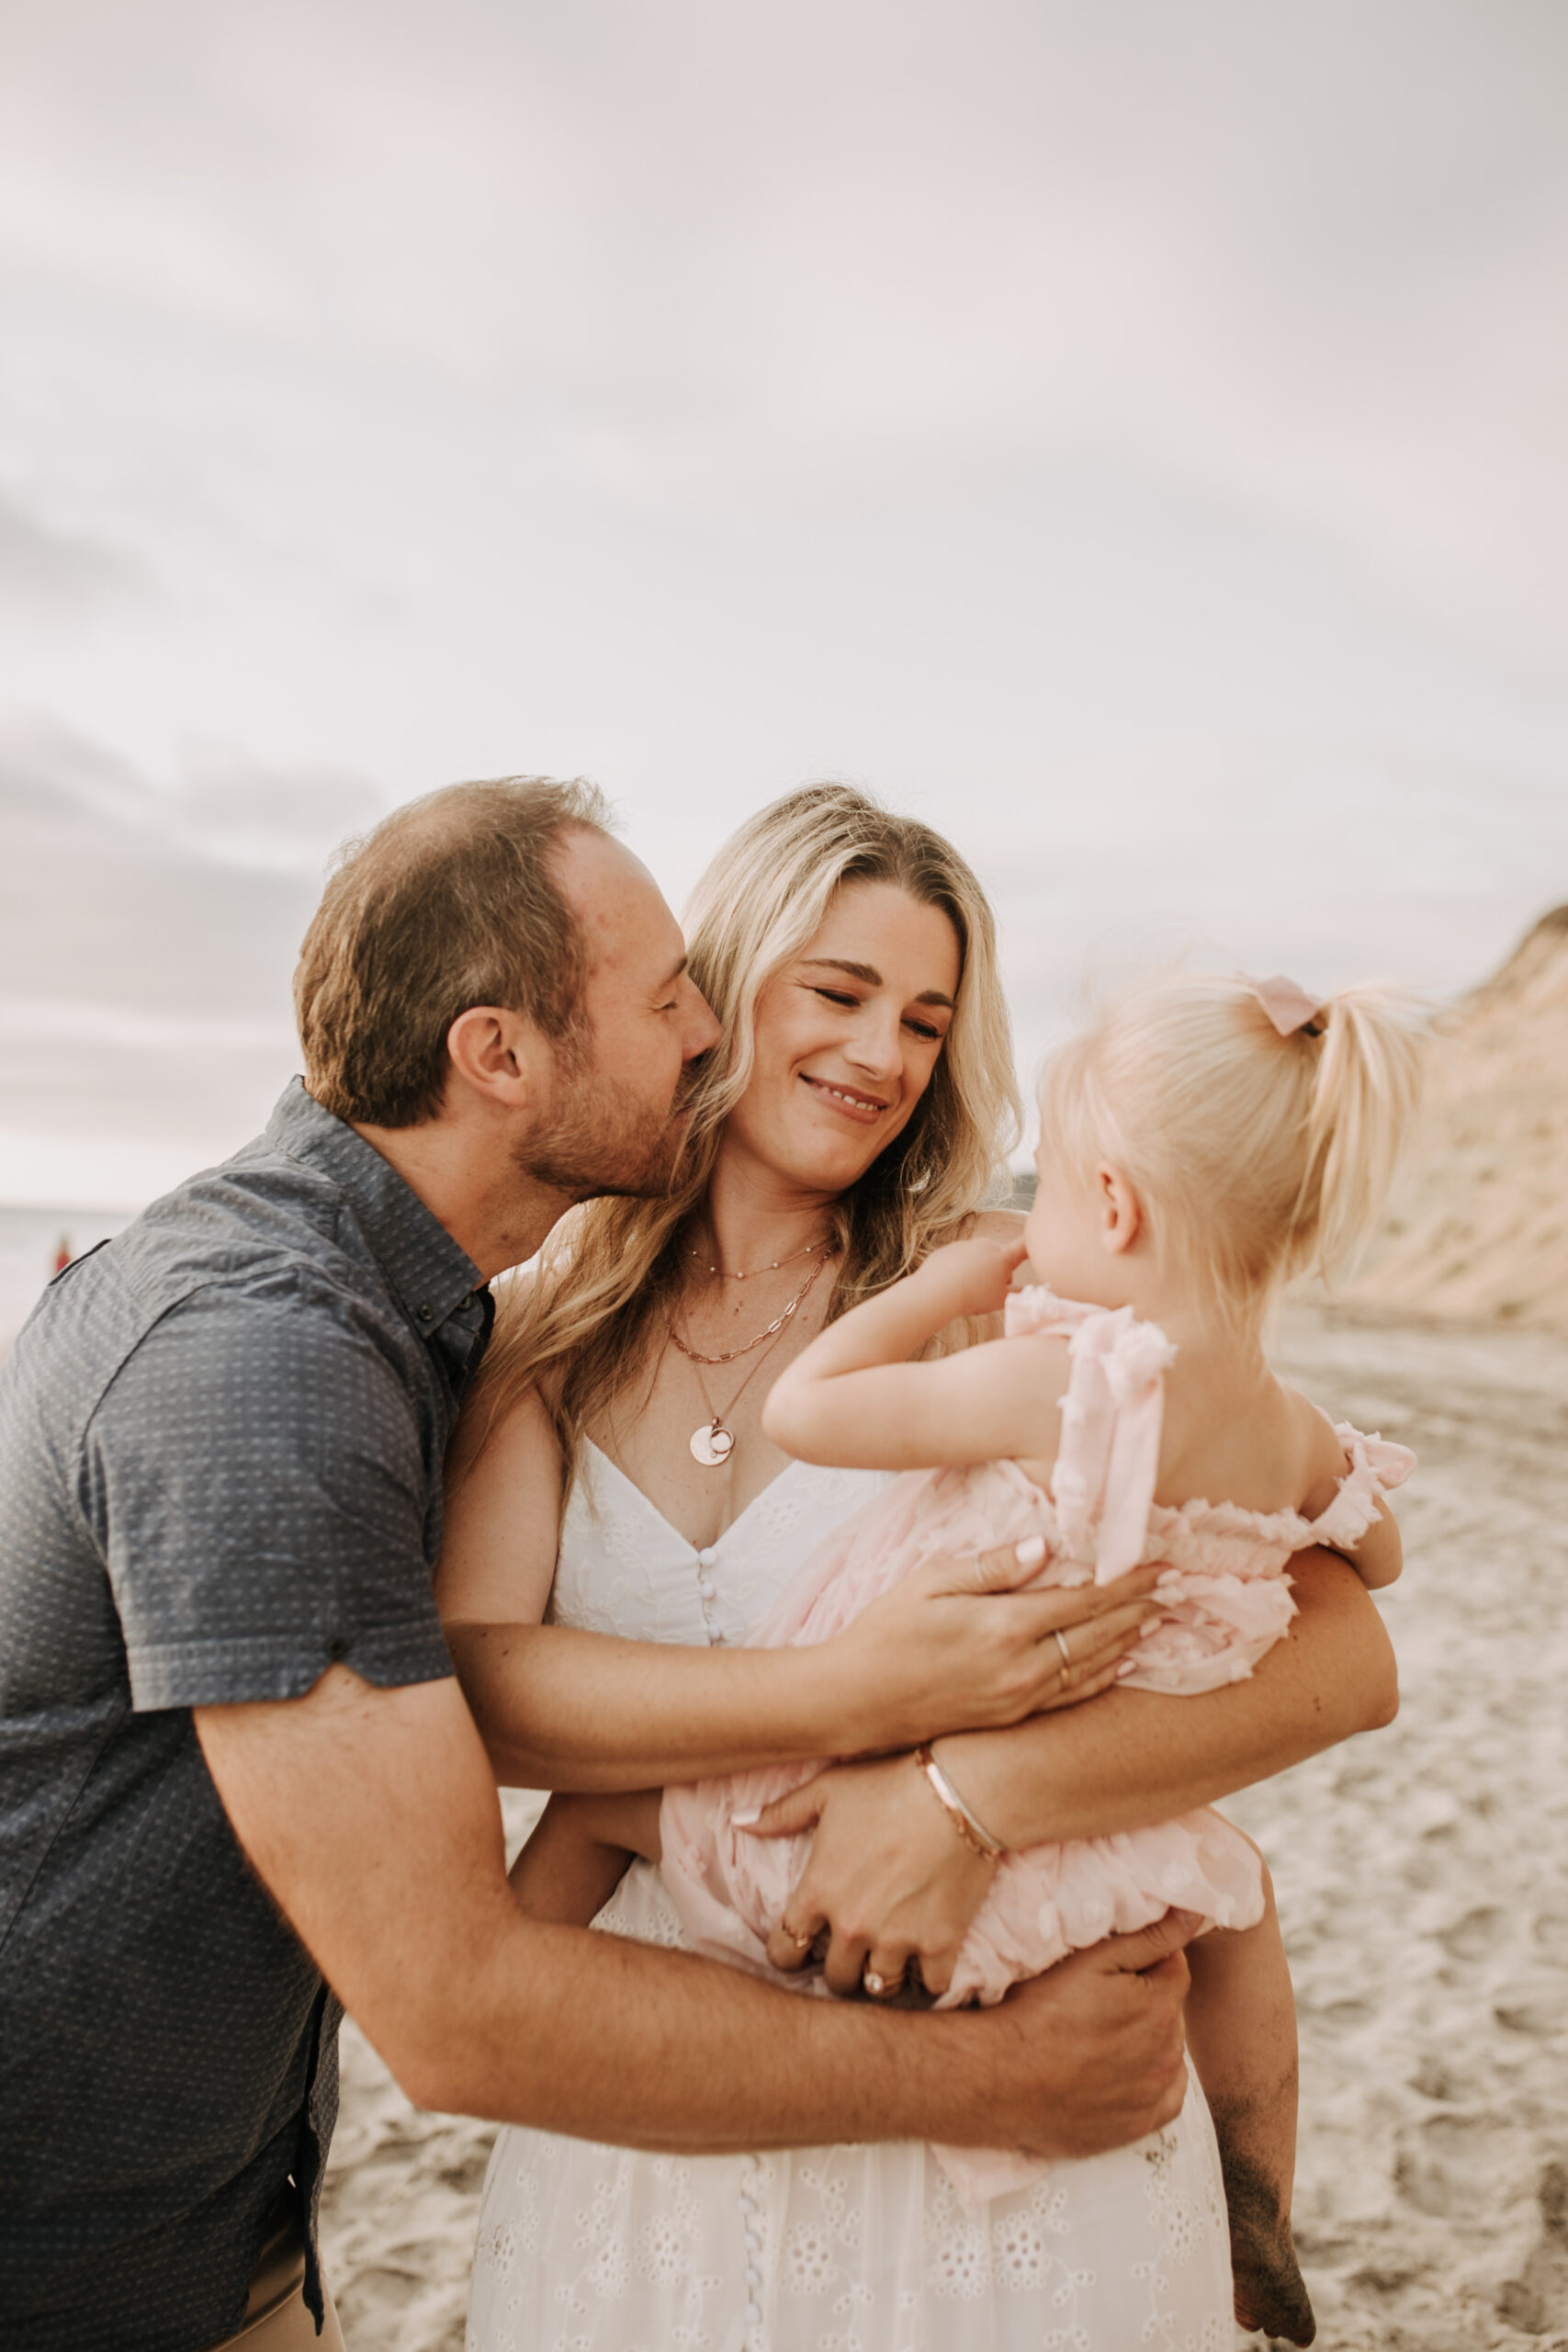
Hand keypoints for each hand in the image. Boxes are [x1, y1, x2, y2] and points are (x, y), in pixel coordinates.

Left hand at [758, 1752, 996, 1995]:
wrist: (958, 1792)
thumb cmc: (888, 1786)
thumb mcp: (827, 1791)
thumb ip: (781, 1813)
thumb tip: (739, 1822)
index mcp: (818, 1893)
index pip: (785, 1951)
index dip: (787, 1954)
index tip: (800, 1948)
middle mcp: (852, 1926)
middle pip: (834, 1980)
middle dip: (838, 1970)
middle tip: (849, 1954)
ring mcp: (897, 1940)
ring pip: (878, 1988)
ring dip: (880, 1977)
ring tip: (886, 1960)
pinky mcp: (939, 1944)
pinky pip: (929, 1988)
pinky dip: (928, 1981)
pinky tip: (927, 1965)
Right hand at [827, 1545, 1162, 1752]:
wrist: (854, 1701)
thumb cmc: (884, 1632)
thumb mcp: (930, 1582)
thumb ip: (992, 1566)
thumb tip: (1046, 1547)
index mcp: (1003, 1626)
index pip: (1083, 1600)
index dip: (1126, 1581)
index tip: (1160, 1564)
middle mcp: (1021, 1667)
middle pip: (1098, 1634)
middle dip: (1139, 1608)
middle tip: (1174, 1588)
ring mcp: (1018, 1698)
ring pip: (1092, 1667)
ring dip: (1128, 1641)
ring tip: (1157, 1619)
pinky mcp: (1010, 1718)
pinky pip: (1071, 1696)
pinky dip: (1102, 1676)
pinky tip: (1119, 1662)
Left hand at [916, 1234, 1030, 1320]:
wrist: (937, 1291)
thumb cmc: (974, 1297)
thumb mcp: (1001, 1300)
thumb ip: (1019, 1294)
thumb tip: (1032, 1291)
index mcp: (1002, 1257)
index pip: (1023, 1246)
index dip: (1032, 1242)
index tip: (1037, 1237)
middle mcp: (985, 1245)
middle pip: (998, 1257)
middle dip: (997, 1271)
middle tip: (988, 1291)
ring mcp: (965, 1245)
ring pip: (978, 1259)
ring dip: (977, 1270)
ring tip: (967, 1290)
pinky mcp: (949, 1249)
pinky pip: (959, 1259)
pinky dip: (959, 1269)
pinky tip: (952, 1284)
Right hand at [955, 1912, 1196, 2159]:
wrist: (1001, 2078)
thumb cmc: (1039, 2011)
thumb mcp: (1091, 1961)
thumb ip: (1149, 1938)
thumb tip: (1193, 1915)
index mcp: (1160, 2006)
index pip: (1175, 1967)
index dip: (1146, 1959)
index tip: (1114, 1965)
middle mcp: (1168, 2053)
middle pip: (1170, 2010)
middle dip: (1147, 1999)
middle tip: (1100, 1998)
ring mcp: (1153, 2094)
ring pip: (1167, 2052)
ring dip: (1147, 2039)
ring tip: (1100, 2035)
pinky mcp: (1137, 2126)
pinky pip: (1165, 2097)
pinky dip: (1152, 2081)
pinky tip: (1121, 2070)